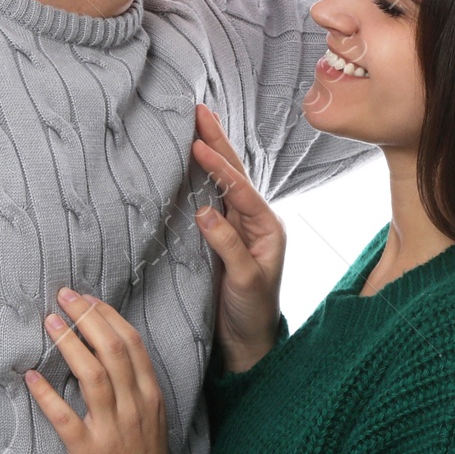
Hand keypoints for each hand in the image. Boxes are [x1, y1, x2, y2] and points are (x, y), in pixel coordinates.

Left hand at [26, 288, 170, 453]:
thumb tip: (107, 355)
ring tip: (49, 322)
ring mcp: (112, 429)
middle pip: (113, 350)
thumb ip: (134, 389)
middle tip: (64, 296)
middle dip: (87, 318)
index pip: (131, 344)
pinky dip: (47, 394)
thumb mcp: (152, 421)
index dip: (107, 316)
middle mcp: (134, 407)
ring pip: (93, 376)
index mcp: (150, 396)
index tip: (87, 298)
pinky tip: (30, 376)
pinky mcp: (88, 451)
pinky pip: (65, 417)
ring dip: (69, 344)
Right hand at [191, 102, 283, 374]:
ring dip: (209, 154)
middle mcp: (254, 222)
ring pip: (221, 183)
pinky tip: (188, 163)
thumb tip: (205, 211)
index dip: (218, 165)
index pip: (239, 188)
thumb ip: (228, 246)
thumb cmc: (252, 313)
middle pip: (233, 174)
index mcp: (266, 227)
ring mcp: (237, 228)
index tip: (196, 142)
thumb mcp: (244, 280)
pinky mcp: (221, 238)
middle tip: (198, 110)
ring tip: (194, 125)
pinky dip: (199, 178)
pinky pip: (210, 199)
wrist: (248, 342)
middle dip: (216, 142)